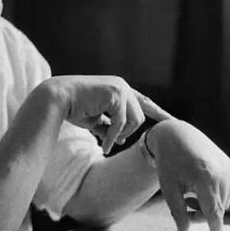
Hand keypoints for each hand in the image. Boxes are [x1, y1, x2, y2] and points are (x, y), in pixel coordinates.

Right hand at [47, 75, 171, 153]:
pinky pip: (122, 122)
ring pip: (135, 121)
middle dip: (126, 133)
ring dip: (119, 135)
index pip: (143, 102)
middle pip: (139, 117)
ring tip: (105, 142)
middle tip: (109, 142)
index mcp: (119, 90)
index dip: (158, 112)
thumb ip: (110, 126)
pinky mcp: (116, 93)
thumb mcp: (96, 119)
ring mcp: (120, 88)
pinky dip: (112, 136)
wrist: (57, 98)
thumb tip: (121, 140)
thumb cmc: (73, 108)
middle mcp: (122, 86)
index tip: (172, 122)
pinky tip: (104, 144)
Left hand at [147, 119, 229, 230]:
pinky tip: (198, 186)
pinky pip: (225, 191)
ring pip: (223, 201)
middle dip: (202, 215)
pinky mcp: (229, 165)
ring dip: (207, 205)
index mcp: (204, 177)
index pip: (213, 211)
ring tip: (189, 195)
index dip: (216, 230)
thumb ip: (177, 212)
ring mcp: (227, 168)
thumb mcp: (168, 187)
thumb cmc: (168, 161)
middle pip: (217, 209)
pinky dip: (213, 195)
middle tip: (185, 208)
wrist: (175, 134)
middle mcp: (220, 172)